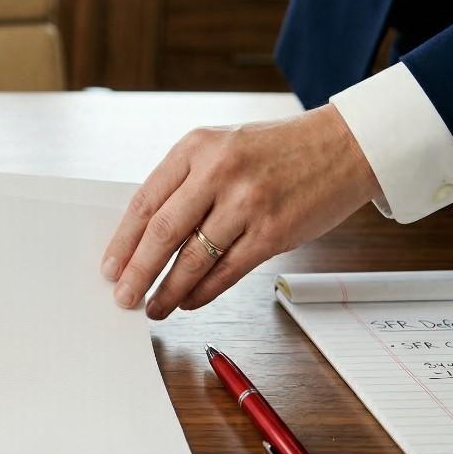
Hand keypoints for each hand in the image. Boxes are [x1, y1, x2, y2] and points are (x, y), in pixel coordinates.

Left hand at [101, 105, 381, 318]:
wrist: (343, 146)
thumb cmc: (276, 151)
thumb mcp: (221, 148)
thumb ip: (186, 183)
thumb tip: (145, 238)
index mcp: (196, 147)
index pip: (146, 201)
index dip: (123, 241)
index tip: (109, 267)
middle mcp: (219, 172)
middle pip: (163, 233)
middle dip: (138, 272)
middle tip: (123, 297)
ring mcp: (247, 203)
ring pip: (194, 259)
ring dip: (169, 290)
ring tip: (154, 307)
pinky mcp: (273, 232)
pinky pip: (227, 272)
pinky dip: (203, 292)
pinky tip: (189, 301)